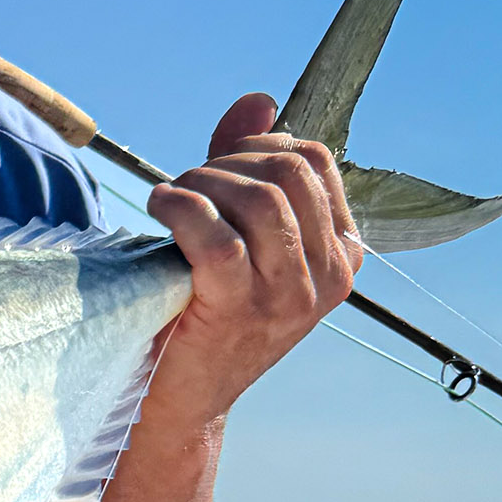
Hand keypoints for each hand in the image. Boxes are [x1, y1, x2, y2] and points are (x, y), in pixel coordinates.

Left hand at [142, 94, 361, 428]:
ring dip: (201, 184)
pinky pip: (215, 234)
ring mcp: (288, 296)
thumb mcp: (242, 237)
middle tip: (189, 186)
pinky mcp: (238, 308)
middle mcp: (327, 276)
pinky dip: (181, 208)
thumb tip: (259, 100)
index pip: (316, 162)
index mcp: (341, 255)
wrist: (177, 401)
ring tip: (171, 200)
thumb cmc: (204, 314)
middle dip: (227, 162)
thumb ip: (248, 167)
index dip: (259, 148)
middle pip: (288, 172)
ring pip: (257, 199)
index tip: (218, 169)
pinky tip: (160, 208)